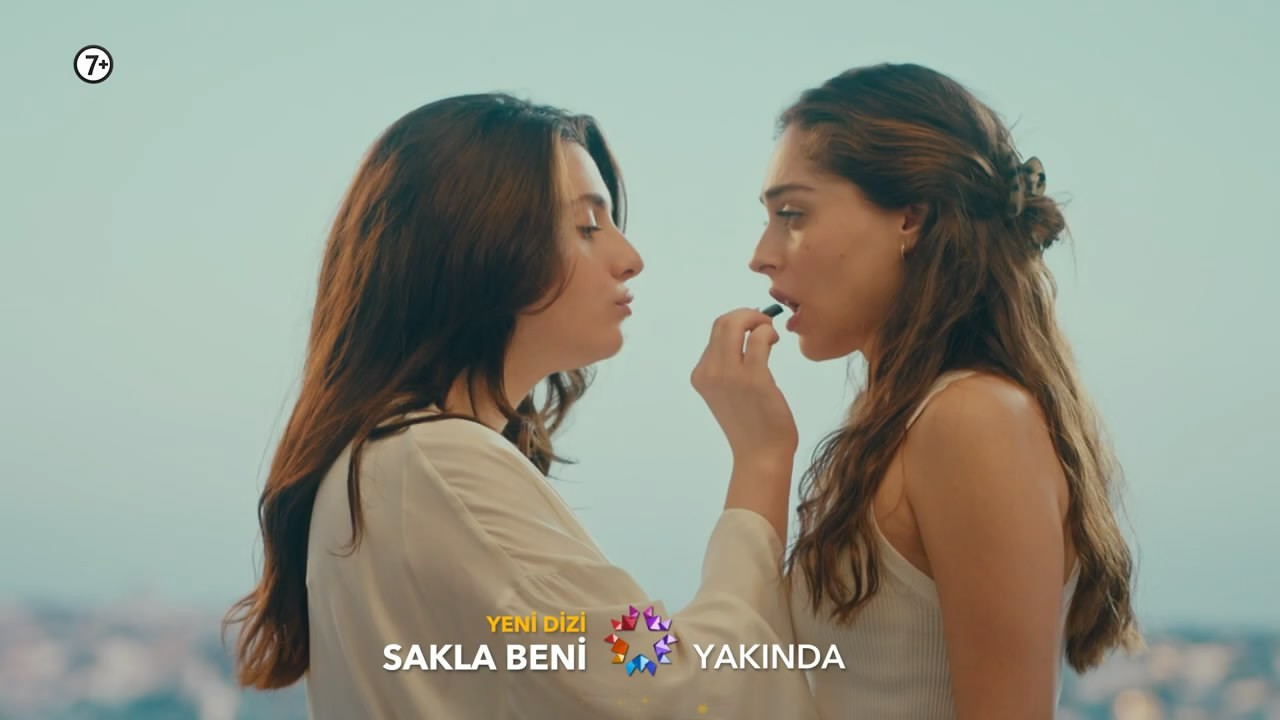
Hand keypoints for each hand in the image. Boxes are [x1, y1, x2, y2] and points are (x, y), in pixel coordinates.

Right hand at [691, 307, 798, 466]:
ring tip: (770, 334)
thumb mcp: (728, 391)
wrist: (761, 455)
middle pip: (723, 322)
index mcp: (700, 375)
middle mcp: (709, 373)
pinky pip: (760, 338)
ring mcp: (729, 376)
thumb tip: (748, 329)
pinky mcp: (754, 379)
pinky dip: (769, 332)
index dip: (737, 323)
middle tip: (764, 324)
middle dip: (746, 314)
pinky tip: (775, 342)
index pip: (715, 333)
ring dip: (758, 320)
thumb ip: (730, 364)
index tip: (754, 328)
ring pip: (737, 323)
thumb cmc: (751, 423)